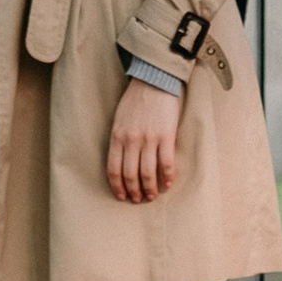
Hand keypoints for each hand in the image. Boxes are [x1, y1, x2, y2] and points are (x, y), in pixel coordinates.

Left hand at [106, 81, 181, 203]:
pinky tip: (168, 184)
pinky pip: (166, 163)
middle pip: (130, 174)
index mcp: (117, 136)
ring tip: (152, 196)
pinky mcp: (166, 136)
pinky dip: (167, 177)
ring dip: (149, 189)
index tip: (121, 196)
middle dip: (133, 191)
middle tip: (138, 199)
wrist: (153, 81)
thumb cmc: (135, 100)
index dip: (117, 186)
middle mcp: (131, 140)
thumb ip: (119, 139)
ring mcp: (149, 138)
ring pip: (147, 173)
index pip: (113, 169)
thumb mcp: (119, 119)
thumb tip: (120, 162)